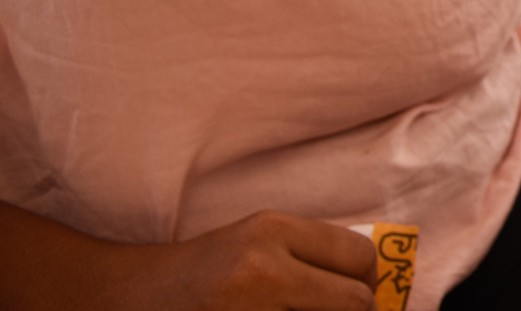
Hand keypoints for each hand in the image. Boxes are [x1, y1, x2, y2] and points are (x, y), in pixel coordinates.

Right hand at [0, 207, 376, 310]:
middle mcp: (262, 269)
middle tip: (328, 308)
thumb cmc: (203, 270)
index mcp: (271, 230)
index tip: (361, 290)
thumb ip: (312, 254)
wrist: (129, 298)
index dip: (368, 279)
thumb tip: (379, 281)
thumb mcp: (257, 242)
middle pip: (353, 301)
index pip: (360, 256)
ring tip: (292, 310)